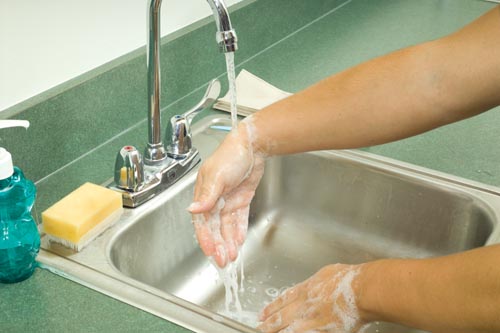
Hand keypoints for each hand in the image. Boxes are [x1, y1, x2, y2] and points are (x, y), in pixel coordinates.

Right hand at [188, 118, 264, 267]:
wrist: (253, 145)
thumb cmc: (231, 155)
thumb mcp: (217, 176)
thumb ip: (207, 196)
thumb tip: (192, 210)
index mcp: (204, 193)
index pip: (202, 221)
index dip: (205, 237)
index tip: (210, 252)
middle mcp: (214, 198)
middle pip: (215, 227)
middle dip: (218, 244)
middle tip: (224, 261)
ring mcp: (228, 200)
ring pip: (227, 226)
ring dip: (229, 241)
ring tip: (233, 256)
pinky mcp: (241, 200)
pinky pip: (238, 219)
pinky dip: (238, 230)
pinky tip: (239, 241)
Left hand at [258, 264, 367, 332]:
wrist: (361, 290)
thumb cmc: (349, 279)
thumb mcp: (325, 273)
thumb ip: (314, 282)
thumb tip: (311, 284)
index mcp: (305, 289)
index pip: (282, 300)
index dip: (271, 308)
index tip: (262, 314)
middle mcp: (305, 306)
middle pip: (281, 317)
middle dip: (268, 324)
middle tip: (259, 328)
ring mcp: (312, 320)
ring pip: (288, 329)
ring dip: (277, 332)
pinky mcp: (322, 331)